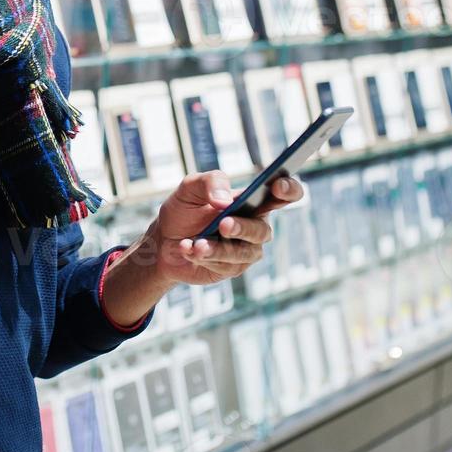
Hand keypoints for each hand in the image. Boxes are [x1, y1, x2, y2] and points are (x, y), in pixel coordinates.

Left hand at [98, 171, 304, 328]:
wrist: (163, 240)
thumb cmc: (184, 210)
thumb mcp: (190, 187)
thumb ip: (210, 182)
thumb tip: (225, 200)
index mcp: (253, 200)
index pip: (284, 194)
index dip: (289, 189)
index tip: (277, 187)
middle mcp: (255, 225)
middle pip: (262, 230)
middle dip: (243, 228)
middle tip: (223, 224)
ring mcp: (246, 250)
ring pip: (243, 252)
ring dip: (218, 248)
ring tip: (196, 244)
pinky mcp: (232, 268)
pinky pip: (225, 266)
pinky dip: (204, 256)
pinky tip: (187, 248)